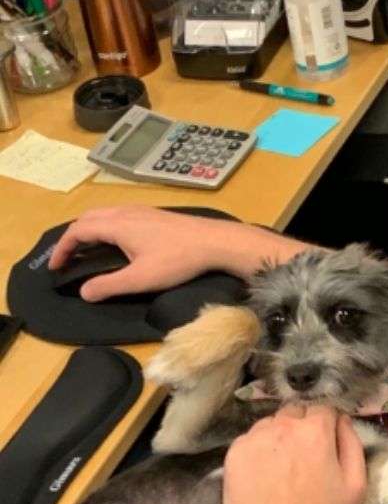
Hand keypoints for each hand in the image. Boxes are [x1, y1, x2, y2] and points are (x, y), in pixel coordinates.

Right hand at [48, 205, 309, 301]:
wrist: (214, 242)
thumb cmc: (177, 260)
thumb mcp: (141, 278)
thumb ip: (110, 285)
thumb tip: (84, 292)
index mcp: (116, 225)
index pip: (78, 231)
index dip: (63, 249)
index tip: (56, 266)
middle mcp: (125, 212)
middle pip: (89, 219)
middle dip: (74, 237)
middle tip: (69, 257)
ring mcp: (141, 211)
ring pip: (105, 215)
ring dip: (91, 230)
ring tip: (90, 250)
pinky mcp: (155, 215)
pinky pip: (121, 217)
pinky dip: (108, 227)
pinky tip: (120, 242)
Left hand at [223, 406, 367, 503]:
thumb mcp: (356, 485)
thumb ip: (353, 444)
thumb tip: (343, 420)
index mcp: (316, 431)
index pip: (324, 409)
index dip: (327, 424)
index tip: (326, 443)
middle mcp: (283, 426)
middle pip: (295, 411)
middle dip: (302, 426)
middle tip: (304, 456)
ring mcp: (254, 438)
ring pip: (270, 424)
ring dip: (279, 435)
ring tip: (282, 466)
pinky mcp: (234, 452)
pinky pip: (250, 439)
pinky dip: (258, 450)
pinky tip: (264, 474)